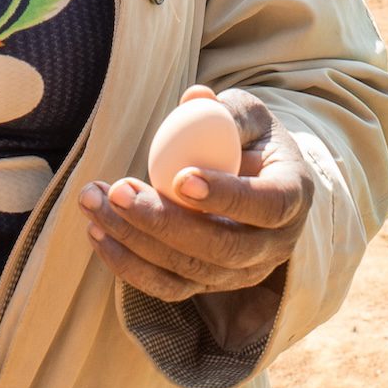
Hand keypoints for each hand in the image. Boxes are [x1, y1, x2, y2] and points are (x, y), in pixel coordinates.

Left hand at [80, 88, 308, 339]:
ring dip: (135, 239)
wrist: (256, 182)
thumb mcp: (248, 116)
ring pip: (189, 269)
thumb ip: (227, 109)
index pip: (268, 205)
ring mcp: (241, 272)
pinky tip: (97, 230)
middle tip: (118, 190)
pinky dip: (128, 264)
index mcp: (292, 197)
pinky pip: (167, 287)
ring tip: (94, 201)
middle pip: (222, 248)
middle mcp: (273, 246)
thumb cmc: (250, 141)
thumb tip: (195, 99)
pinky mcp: (208, 284)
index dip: (226, 196)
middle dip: (164, 222)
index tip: (180, 178)